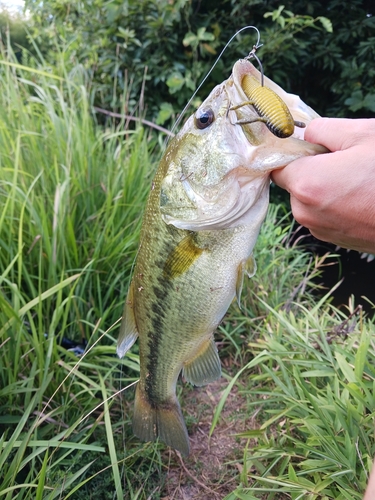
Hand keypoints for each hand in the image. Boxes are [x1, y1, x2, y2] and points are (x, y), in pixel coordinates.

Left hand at [271, 118, 374, 253]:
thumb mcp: (364, 134)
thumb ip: (323, 129)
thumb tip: (305, 133)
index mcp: (306, 184)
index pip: (277, 165)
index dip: (291, 153)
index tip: (309, 145)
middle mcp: (305, 212)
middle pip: (295, 182)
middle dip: (314, 168)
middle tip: (348, 159)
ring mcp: (320, 230)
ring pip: (310, 199)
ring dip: (327, 186)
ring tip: (361, 179)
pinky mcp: (336, 240)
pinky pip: (325, 214)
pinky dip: (338, 203)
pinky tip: (364, 196)